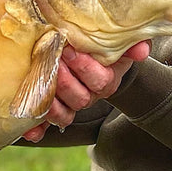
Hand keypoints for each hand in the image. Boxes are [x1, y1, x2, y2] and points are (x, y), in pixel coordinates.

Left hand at [22, 41, 149, 142]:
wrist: (80, 53)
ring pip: (64, 115)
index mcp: (106, 80)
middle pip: (81, 99)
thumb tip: (142, 50)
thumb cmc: (97, 44)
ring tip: (39, 83)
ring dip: (51, 103)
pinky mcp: (50, 114)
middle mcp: (88, 96)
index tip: (70, 50)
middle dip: (65, 82)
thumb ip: (131, 42)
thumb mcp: (115, 40)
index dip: (86, 69)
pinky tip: (28, 129)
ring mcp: (69, 107)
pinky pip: (44, 129)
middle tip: (53, 62)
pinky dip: (36, 130)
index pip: (102, 81)